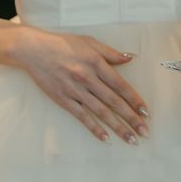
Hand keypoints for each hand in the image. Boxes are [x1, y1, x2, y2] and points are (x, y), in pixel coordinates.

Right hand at [13, 28, 148, 144]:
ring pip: (100, 112)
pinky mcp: (63, 100)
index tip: (146, 111)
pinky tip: (106, 138)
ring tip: (130, 139)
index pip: (120, 85)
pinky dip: (94, 128)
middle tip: (144, 131)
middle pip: (113, 101)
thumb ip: (111, 52)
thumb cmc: (64, 43)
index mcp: (96, 63)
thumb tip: (131, 57)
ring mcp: (75, 91)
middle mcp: (88, 79)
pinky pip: (81, 117)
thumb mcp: (90, 42)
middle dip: (131, 118)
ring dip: (117, 127)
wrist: (34, 50)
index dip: (134, 99)